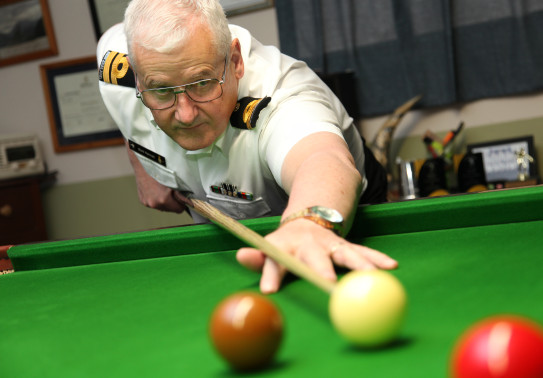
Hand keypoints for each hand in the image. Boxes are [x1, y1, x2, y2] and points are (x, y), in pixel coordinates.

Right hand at [126, 142, 185, 212]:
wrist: (144, 161)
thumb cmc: (161, 168)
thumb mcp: (176, 181)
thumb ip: (182, 194)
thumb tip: (190, 202)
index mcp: (163, 199)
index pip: (179, 210)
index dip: (182, 203)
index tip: (182, 196)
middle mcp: (153, 203)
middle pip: (170, 209)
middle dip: (173, 202)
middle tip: (173, 189)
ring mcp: (146, 202)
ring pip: (161, 207)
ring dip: (165, 200)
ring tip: (164, 188)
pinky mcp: (142, 200)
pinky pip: (154, 203)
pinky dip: (157, 198)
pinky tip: (157, 188)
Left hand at [236, 219, 397, 293]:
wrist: (308, 220)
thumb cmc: (286, 244)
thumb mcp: (270, 248)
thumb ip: (258, 257)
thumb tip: (240, 256)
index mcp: (287, 247)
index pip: (275, 261)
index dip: (271, 275)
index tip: (269, 290)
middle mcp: (310, 245)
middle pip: (316, 257)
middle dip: (322, 268)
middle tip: (329, 282)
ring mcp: (331, 245)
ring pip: (346, 253)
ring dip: (359, 264)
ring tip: (372, 275)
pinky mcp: (347, 247)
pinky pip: (365, 253)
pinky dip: (377, 259)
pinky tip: (391, 266)